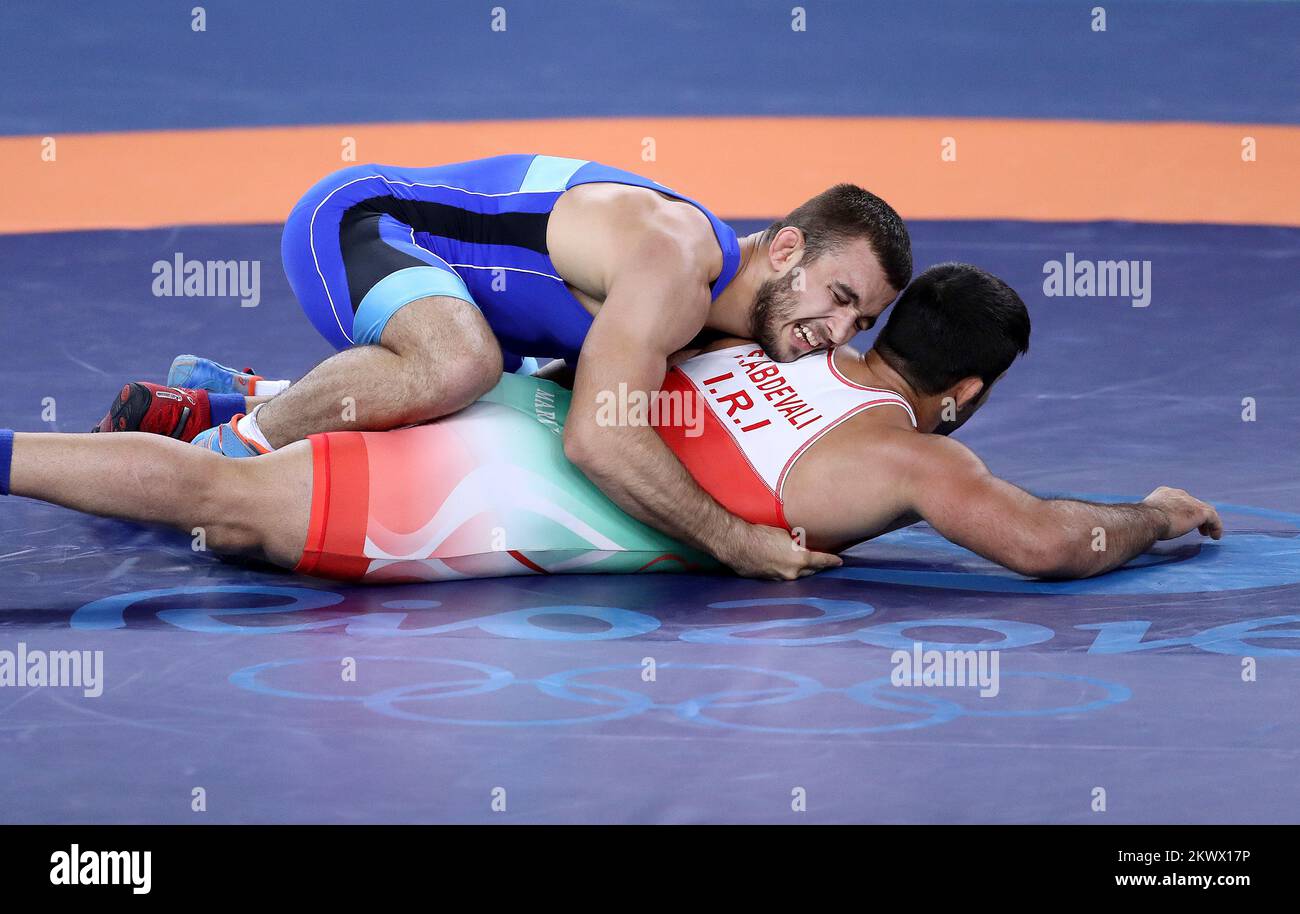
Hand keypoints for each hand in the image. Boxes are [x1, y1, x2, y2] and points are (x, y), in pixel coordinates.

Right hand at [717, 522, 843, 579]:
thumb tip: (800, 541)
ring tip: (804, 564)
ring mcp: (780, 578)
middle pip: (811, 571)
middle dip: (818, 567)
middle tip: (824, 563)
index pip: (822, 561)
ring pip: (797, 575)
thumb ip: (796, 540)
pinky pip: (783, 576)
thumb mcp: (784, 532)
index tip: (839, 562)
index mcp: (800, 559)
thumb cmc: (759, 533)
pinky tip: (784, 565)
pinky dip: (787, 571)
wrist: (736, 544)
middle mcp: (793, 573)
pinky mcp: (768, 579)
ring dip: (802, 570)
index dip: (832, 561)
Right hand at [1143, 486, 1223, 540]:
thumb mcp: (1146, 515)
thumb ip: (1152, 516)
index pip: (1179, 500)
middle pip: (1193, 503)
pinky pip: (1213, 519)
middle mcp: (1179, 494)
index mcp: (1164, 492)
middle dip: (1195, 516)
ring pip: (1205, 510)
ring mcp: (1191, 502)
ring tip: (1208, 533)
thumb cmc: (1142, 521)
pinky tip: (1215, 537)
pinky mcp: (1200, 511)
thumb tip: (1147, 525)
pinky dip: (1216, 527)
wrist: (1148, 519)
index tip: (1182, 520)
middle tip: (1198, 528)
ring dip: (1207, 522)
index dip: (1183, 510)